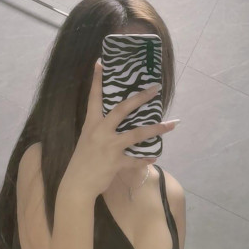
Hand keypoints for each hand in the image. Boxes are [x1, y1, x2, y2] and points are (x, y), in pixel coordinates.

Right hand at [62, 60, 178, 197]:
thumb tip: (118, 120)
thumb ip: (102, 129)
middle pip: (122, 109)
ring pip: (136, 133)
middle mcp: (100, 132)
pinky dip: (146, 159)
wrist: (76, 185)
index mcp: (91, 124)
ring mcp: (109, 147)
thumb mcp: (88, 139)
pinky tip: (155, 157)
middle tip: (155, 88)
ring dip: (156, 128)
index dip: (97, 80)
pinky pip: (136, 159)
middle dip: (140, 98)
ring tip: (172, 124)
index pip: (94, 97)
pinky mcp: (116, 162)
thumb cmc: (82, 161)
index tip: (101, 63)